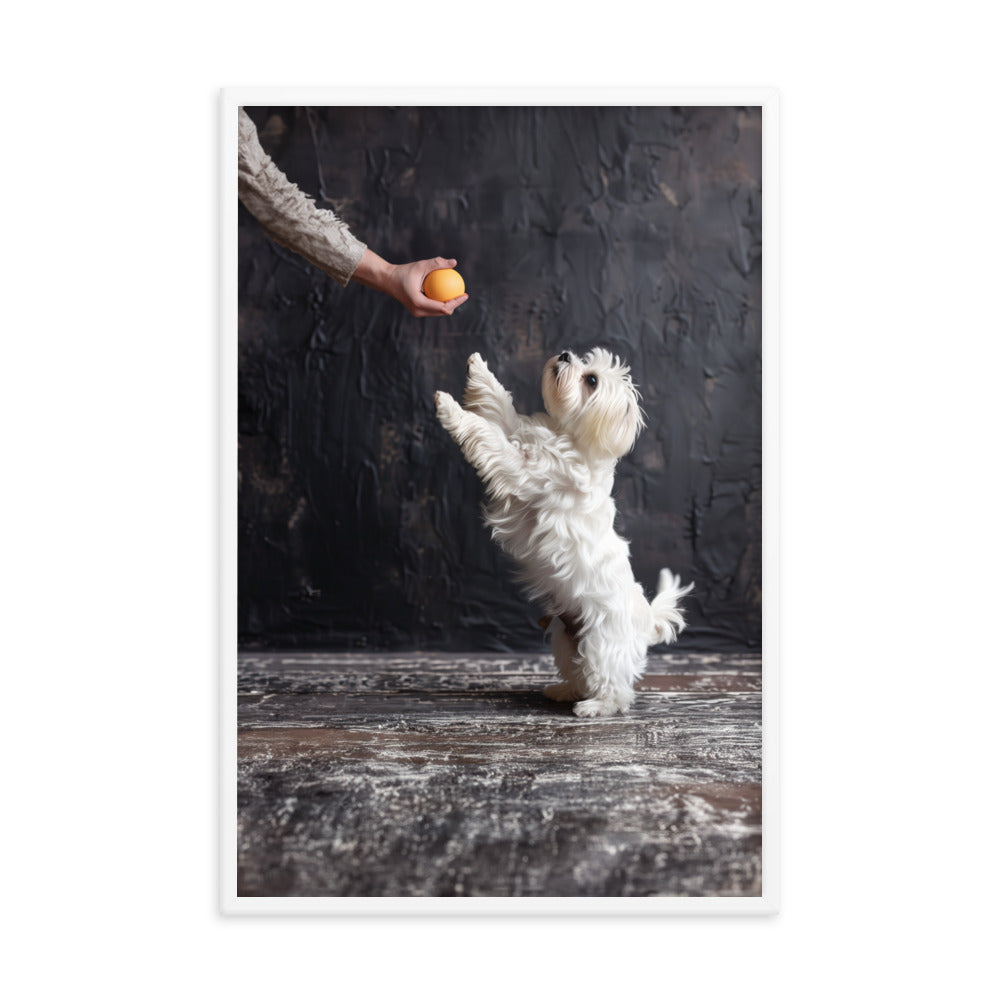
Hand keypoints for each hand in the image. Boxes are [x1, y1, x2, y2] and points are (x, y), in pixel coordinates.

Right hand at [351, 250, 468, 316]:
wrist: (387, 280)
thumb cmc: (403, 271)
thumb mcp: (421, 265)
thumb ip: (437, 263)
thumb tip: (454, 262)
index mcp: (419, 303)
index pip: (443, 307)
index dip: (456, 302)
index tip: (465, 294)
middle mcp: (418, 311)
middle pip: (443, 312)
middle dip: (455, 305)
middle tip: (463, 294)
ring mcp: (417, 312)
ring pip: (438, 312)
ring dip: (449, 305)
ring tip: (457, 294)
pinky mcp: (416, 310)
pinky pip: (432, 308)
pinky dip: (441, 302)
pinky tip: (447, 293)